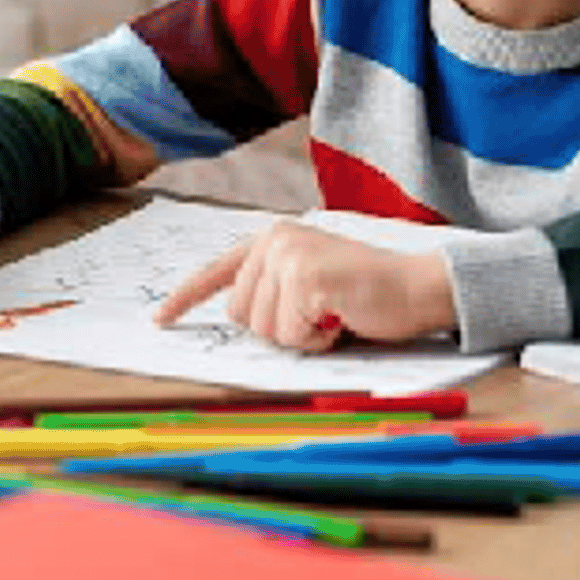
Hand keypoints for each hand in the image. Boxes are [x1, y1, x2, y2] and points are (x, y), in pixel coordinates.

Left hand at [154, 222, 456, 351]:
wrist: (418, 287)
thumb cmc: (366, 293)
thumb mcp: (311, 280)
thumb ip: (274, 288)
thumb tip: (239, 317)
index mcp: (273, 239)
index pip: (217, 271)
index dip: (186, 298)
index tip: (161, 320)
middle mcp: (275, 241)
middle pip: (241, 316)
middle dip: (279, 330)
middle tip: (319, 316)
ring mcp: (289, 257)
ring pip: (263, 330)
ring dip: (300, 338)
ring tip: (332, 315)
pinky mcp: (306, 279)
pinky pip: (290, 335)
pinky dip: (317, 341)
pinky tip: (341, 320)